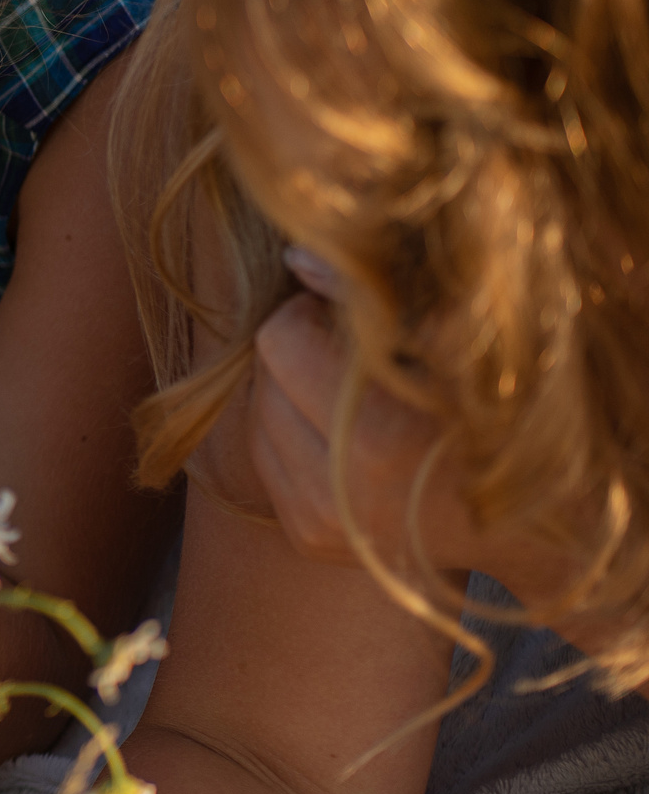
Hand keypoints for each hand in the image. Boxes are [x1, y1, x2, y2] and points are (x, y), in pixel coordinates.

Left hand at [247, 249, 568, 601]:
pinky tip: (347, 436)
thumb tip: (295, 258)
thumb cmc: (502, 416)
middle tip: (360, 361)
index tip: (356, 323)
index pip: (279, 340)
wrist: (537, 522)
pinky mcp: (308, 536)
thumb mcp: (458, 346)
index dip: (313, 315)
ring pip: (256, 418)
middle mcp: (335, 492)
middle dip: (300, 355)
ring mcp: (318, 522)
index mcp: (374, 439)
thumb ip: (374, 302)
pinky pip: (266, 458)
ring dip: (291, 396)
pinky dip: (294, 436)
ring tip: (357, 398)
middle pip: (263, 378)